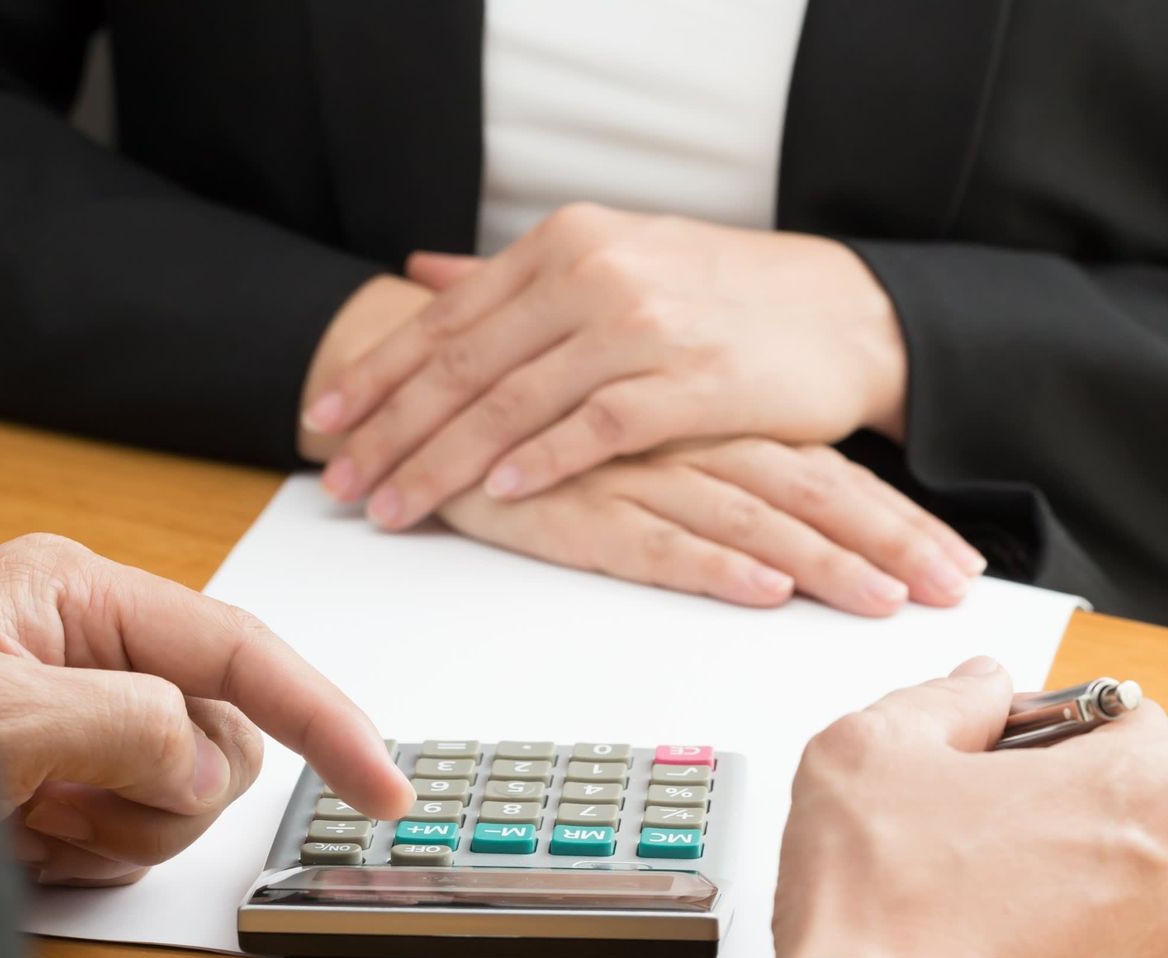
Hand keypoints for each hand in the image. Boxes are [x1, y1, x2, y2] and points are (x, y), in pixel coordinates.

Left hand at [0, 535, 413, 884]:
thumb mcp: (0, 720)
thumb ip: (132, 722)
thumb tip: (204, 758)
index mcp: (79, 596)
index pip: (243, 652)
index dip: (325, 720)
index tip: (381, 789)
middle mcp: (90, 651)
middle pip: (222, 734)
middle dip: (166, 790)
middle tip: (77, 807)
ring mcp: (80, 722)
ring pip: (186, 793)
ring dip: (120, 829)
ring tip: (34, 823)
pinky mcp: (64, 782)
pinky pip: (136, 835)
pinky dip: (89, 855)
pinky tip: (23, 842)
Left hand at [302, 203, 907, 529]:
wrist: (845, 313)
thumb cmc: (728, 295)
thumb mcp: (617, 256)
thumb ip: (516, 275)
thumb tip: (424, 270)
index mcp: (567, 243)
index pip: (448, 315)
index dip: (378, 370)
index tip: (322, 416)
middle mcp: (593, 274)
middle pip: (465, 363)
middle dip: (391, 428)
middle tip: (339, 479)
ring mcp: (640, 328)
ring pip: (514, 402)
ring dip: (444, 460)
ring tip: (394, 506)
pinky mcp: (687, 384)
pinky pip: (595, 429)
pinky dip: (540, 461)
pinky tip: (497, 493)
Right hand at [441, 439, 984, 613]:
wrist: (432, 390)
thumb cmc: (557, 429)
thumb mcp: (657, 443)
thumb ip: (728, 471)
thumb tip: (805, 529)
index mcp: (718, 424)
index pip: (831, 473)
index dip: (899, 520)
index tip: (961, 567)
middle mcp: (691, 442)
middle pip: (813, 494)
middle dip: (890, 546)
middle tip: (952, 590)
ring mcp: (636, 474)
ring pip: (749, 518)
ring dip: (823, 561)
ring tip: (883, 599)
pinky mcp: (577, 509)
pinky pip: (654, 540)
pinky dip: (711, 564)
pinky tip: (761, 587)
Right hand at [773, 658, 1167, 957]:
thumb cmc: (884, 921)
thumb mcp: (872, 751)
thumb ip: (946, 701)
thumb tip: (980, 690)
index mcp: (1144, 795)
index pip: (1128, 722)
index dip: (1055, 727)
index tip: (1003, 753)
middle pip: (1134, 825)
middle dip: (1064, 825)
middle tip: (971, 847)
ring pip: (1132, 921)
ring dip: (1074, 916)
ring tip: (977, 935)